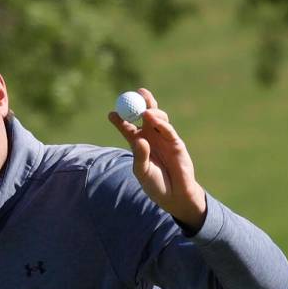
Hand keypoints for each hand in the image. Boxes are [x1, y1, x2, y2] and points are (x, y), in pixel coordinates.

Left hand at [108, 88, 206, 230]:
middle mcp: (151, 138)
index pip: (128, 128)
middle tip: (137, 92)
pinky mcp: (176, 143)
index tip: (111, 114)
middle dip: (141, 102)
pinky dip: (161, 123)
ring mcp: (164, 139)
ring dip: (152, 111)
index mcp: (138, 144)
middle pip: (145, 115)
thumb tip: (139, 139)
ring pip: (158, 118)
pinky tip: (154, 119)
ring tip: (146, 113)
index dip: (120, 120)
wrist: (175, 195)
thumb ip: (140, 156)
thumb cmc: (155, 185)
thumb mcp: (142, 172)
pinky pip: (168, 130)